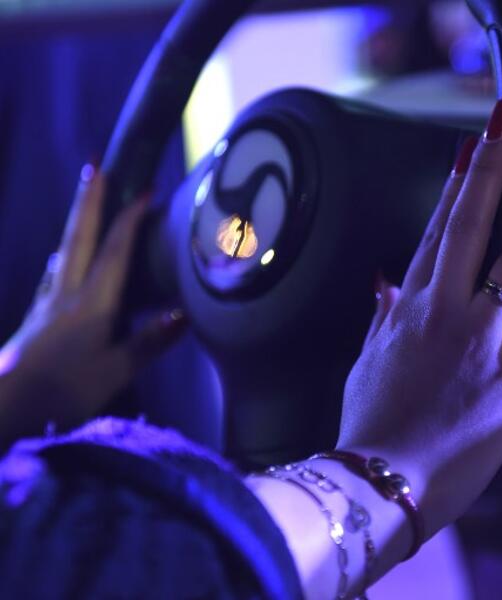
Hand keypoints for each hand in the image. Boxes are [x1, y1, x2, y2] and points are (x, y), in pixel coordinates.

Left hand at [0, 165, 185, 443]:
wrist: (4, 405)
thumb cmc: (62, 390)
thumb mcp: (114, 371)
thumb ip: (149, 342)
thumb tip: (185, 313)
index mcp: (91, 303)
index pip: (114, 251)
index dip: (130, 218)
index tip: (146, 188)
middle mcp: (67, 293)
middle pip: (79, 236)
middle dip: (89, 199)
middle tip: (94, 164)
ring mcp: (47, 303)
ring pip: (64, 250)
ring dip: (76, 221)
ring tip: (83, 201)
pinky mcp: (37, 318)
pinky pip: (55, 272)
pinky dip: (65, 254)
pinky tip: (62, 260)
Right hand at [338, 101, 501, 539]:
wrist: (379, 479)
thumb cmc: (370, 424)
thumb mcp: (367, 362)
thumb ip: (381, 317)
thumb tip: (384, 280)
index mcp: (411, 306)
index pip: (436, 231)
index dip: (454, 186)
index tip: (469, 148)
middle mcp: (446, 310)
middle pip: (470, 225)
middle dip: (490, 169)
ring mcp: (483, 339)